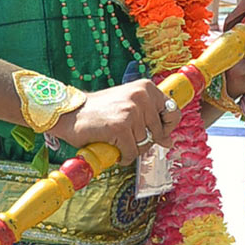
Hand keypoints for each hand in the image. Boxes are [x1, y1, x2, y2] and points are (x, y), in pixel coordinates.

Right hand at [49, 78, 180, 164]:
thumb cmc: (100, 111)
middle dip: (144, 141)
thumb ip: (150, 120)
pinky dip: (122, 156)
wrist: (70, 113)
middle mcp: (142, 96)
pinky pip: (131, 152)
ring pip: (145, 144)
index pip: (174, 112)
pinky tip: (111, 148)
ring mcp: (132, 111)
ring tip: (116, 140)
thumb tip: (169, 142)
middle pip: (158, 133)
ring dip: (131, 149)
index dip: (166, 127)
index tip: (155, 133)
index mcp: (147, 88)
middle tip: (125, 137)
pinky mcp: (120, 127)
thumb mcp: (129, 107)